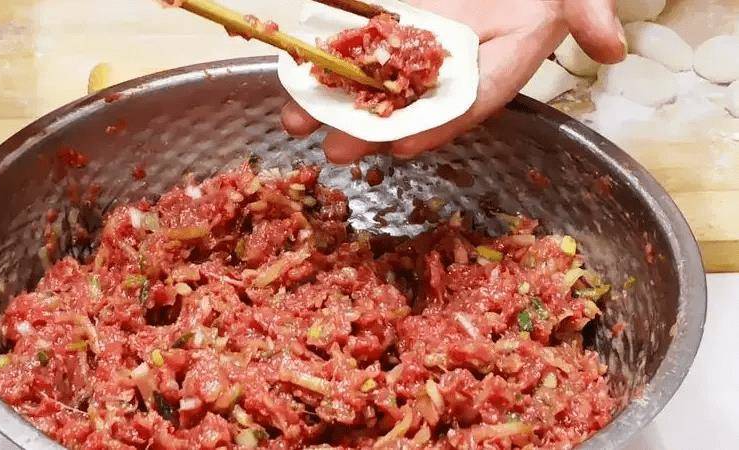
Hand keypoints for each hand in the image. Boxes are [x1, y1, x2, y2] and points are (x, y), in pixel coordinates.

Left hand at [281, 0, 625, 162]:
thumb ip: (588, 9)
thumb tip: (613, 45)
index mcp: (494, 67)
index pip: (466, 103)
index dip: (437, 125)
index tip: (404, 143)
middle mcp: (448, 67)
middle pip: (405, 105)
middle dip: (368, 130)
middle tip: (334, 151)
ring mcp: (413, 47)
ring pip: (369, 81)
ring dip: (331, 101)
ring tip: (294, 119)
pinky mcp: (388, 21)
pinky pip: (354, 43)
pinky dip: (324, 57)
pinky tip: (292, 68)